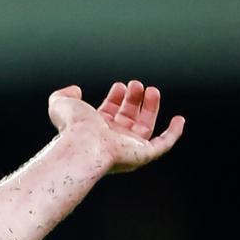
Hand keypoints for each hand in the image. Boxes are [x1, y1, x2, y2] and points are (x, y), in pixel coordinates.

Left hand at [48, 81, 185, 173]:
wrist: (85, 144)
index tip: (119, 85)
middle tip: (136, 85)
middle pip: (128, 117)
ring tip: (151, 90)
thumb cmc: (73, 127)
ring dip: (150, 106)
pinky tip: (179, 120)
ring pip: (145, 126)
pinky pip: (163, 145)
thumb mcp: (61, 104)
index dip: (115, 98)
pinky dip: (173, 133)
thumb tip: (75, 89)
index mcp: (94, 129)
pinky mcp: (143, 154)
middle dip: (133, 99)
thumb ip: (63, 94)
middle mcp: (112, 139)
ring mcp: (128, 147)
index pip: (109, 113)